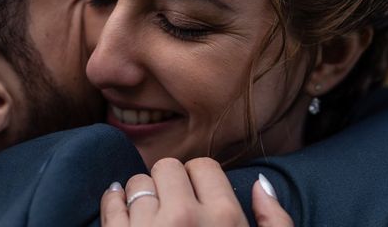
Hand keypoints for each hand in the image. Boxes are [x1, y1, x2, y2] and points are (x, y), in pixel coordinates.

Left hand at [101, 157, 292, 226]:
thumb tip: (262, 185)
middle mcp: (186, 220)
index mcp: (225, 220)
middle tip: (173, 209)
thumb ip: (276, 223)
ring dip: (142, 197)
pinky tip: (123, 217)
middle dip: (169, 185)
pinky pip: (111, 202)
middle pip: (168, 168)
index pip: (203, 166)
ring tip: (150, 220)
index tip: (198, 199)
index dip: (199, 182)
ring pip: (137, 183)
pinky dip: (113, 204)